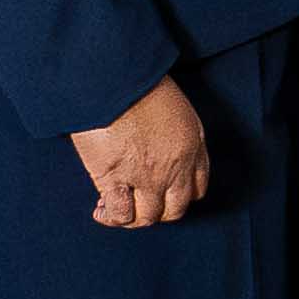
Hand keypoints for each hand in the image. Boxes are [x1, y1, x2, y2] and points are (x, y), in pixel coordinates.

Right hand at [73, 74, 213, 229]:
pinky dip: (111, 217)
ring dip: (134, 218)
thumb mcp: (175, 106)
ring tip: (118, 210)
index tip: (165, 192)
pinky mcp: (116, 179)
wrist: (114, 79)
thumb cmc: (140, 83)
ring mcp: (146, 177)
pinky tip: (101, 211)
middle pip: (175, 208)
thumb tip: (159, 147)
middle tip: (141, 204)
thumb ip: (176, 131)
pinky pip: (120, 213)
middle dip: (159, 211)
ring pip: (148, 217)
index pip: (197, 187)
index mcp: (193, 146)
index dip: (179, 195)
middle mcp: (175, 167)